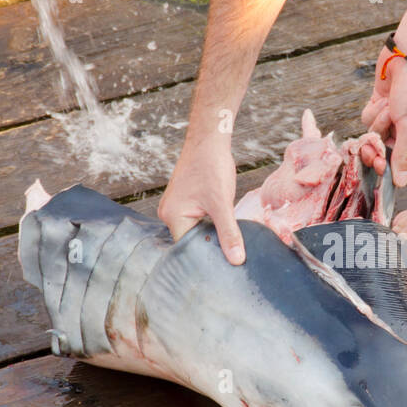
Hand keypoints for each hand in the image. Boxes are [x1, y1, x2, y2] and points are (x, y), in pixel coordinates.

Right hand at [157, 138, 244, 263]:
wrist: (210, 140)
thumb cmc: (212, 166)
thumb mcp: (222, 204)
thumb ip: (229, 233)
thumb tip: (236, 260)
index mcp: (173, 217)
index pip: (188, 249)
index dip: (207, 257)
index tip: (225, 266)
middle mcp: (169, 214)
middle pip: (191, 242)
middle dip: (211, 247)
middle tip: (232, 258)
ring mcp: (176, 208)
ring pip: (196, 232)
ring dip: (212, 235)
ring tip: (230, 244)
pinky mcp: (185, 202)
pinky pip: (197, 221)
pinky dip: (211, 225)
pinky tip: (225, 227)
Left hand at [362, 44, 406, 186]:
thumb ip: (401, 156)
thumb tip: (401, 183)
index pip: (399, 162)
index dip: (386, 165)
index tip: (376, 165)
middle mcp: (404, 130)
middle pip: (381, 150)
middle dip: (375, 145)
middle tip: (368, 145)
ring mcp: (391, 117)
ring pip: (372, 132)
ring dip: (379, 120)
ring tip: (390, 107)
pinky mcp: (379, 105)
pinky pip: (367, 117)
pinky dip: (373, 109)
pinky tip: (383, 98)